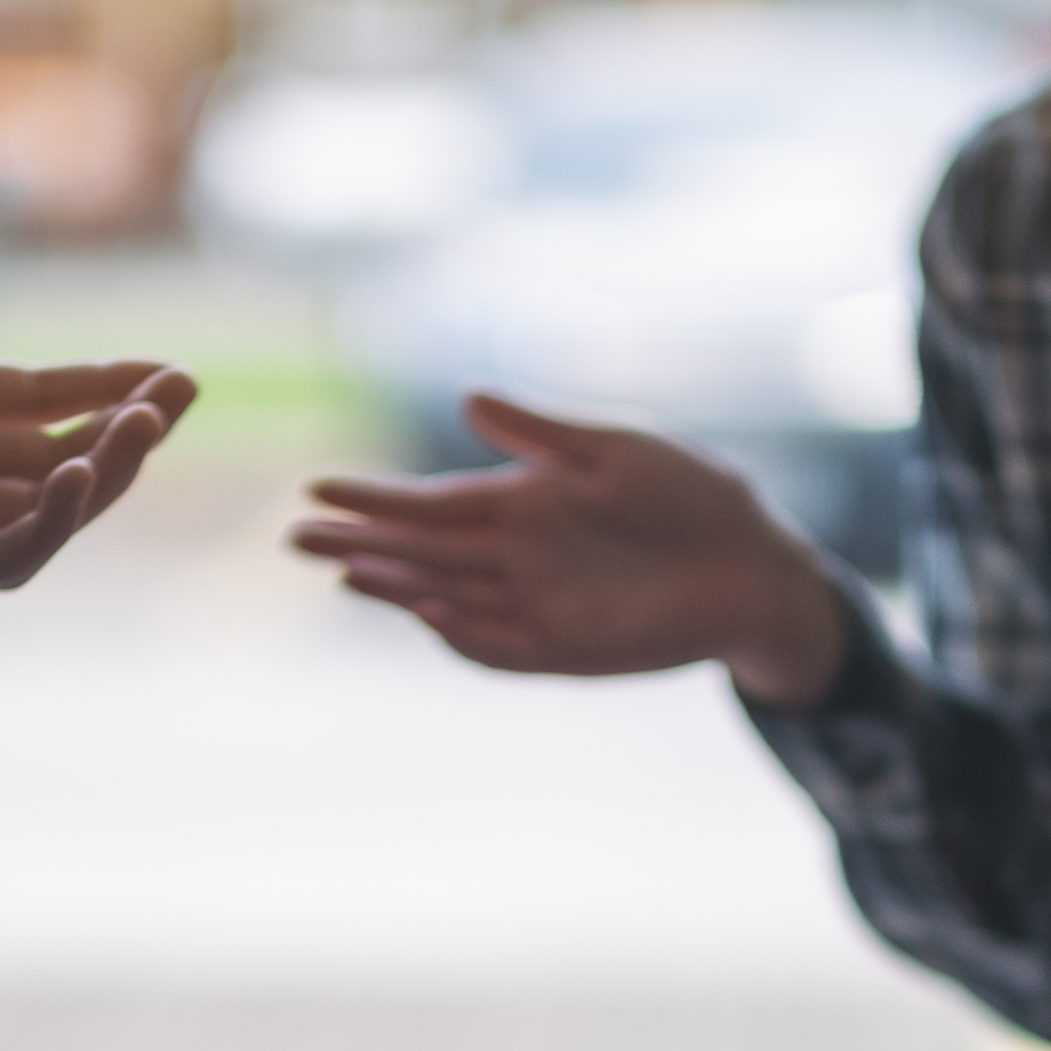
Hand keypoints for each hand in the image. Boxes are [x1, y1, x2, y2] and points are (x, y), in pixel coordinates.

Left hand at [0, 228, 197, 588]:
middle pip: (63, 456)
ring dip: (106, 474)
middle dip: (129, 431)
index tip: (173, 373)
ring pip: (48, 510)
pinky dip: (46, 524)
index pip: (43, 401)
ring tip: (142, 427)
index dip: (109, 387)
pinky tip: (74, 475)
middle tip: (178, 395)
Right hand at [292, 394, 845, 706]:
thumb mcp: (619, 449)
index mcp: (521, 501)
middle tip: (295, 538)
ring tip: (345, 572)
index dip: (374, 497)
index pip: (430, 502)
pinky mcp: (565, 650)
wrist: (756, 566)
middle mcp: (516, 557)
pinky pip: (499, 648)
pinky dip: (461, 636)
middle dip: (360, 544)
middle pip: (421, 553)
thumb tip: (467, 399)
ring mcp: (536, 606)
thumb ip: (542, 433)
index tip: (317, 487)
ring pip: (447, 599)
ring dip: (396, 588)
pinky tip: (425, 614)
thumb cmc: (693, 496)